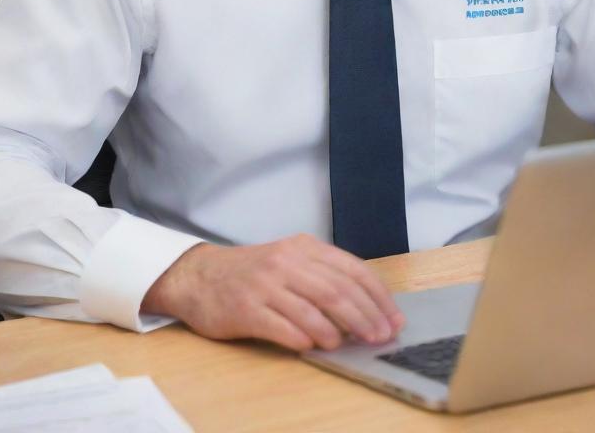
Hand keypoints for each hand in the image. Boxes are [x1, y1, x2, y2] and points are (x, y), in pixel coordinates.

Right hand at [141, 233, 404, 351]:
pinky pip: (281, 326)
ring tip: (348, 344)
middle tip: (381, 337)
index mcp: (304, 247)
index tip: (393, 319)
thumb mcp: (291, 261)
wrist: (200, 277)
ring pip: (312, 307)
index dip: (377, 296)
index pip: (352, 269)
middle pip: (337, 289)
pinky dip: (302, 338)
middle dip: (365, 316)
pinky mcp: (245, 309)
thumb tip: (368, 307)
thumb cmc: (254, 273)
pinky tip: (313, 347)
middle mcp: (287, 261)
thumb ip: (323, 277)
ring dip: (336, 330)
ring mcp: (265, 284)